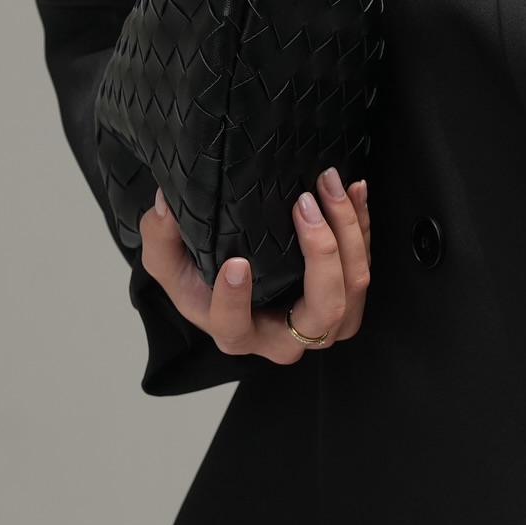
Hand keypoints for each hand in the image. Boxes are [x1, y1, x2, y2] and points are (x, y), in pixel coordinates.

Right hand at [137, 168, 371, 363]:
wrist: (238, 282)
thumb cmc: (203, 279)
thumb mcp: (169, 263)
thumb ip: (160, 238)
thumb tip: (164, 206)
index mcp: (236, 333)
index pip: (235, 327)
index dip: (236, 300)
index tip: (235, 263)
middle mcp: (286, 337)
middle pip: (323, 309)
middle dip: (322, 253)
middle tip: (304, 204)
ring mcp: (324, 322)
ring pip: (353, 287)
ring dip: (349, 232)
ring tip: (331, 187)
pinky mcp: (347, 296)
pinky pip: (364, 264)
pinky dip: (363, 225)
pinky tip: (355, 190)